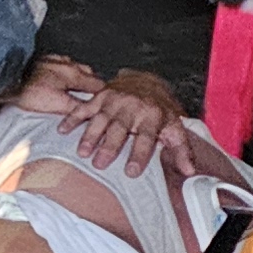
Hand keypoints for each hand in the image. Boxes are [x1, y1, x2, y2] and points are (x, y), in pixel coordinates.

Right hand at [63, 65, 186, 171]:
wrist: (147, 81)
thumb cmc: (159, 110)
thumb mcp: (175, 127)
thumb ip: (181, 150)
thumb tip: (189, 171)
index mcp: (152, 117)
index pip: (145, 138)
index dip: (138, 154)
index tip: (131, 171)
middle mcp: (133, 108)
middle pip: (120, 129)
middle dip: (109, 146)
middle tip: (100, 164)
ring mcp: (115, 101)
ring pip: (101, 119)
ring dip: (90, 135)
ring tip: (83, 152)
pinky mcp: (101, 96)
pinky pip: (85, 107)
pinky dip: (72, 118)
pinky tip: (63, 130)